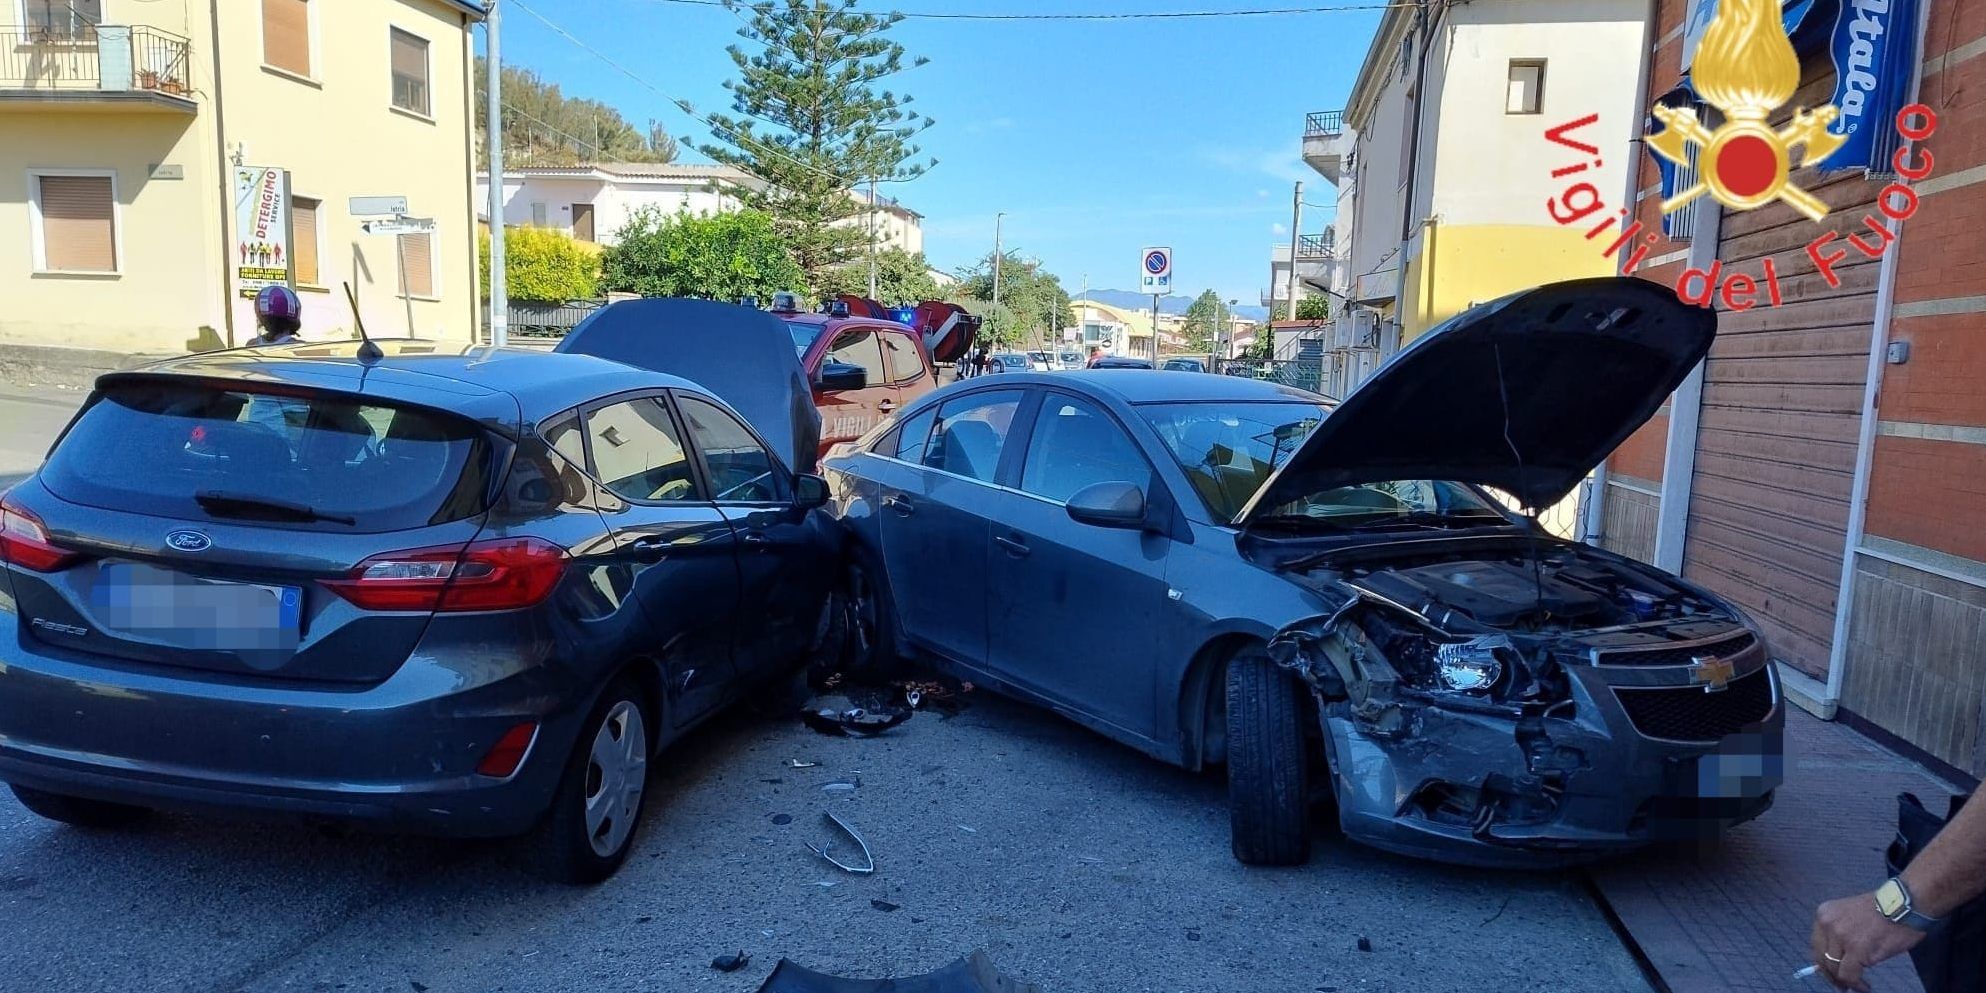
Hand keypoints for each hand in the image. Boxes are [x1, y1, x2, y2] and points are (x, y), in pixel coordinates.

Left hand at [1810, 891, 1927, 990]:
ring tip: (1857, 986)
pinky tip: (1865, 987)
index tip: (1832, 974)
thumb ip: (1840, 933)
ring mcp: (1840, 936)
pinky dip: (1857, 985)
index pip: (1817, 945)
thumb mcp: (1851, 916)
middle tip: (1843, 985)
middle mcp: (1827, 923)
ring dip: (1846, 981)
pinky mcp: (1857, 949)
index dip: (1824, 964)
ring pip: (1835, 969)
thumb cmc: (1885, 909)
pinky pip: (1849, 975)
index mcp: (1825, 914)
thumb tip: (1835, 960)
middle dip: (1832, 975)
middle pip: (1822, 958)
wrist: (1906, 903)